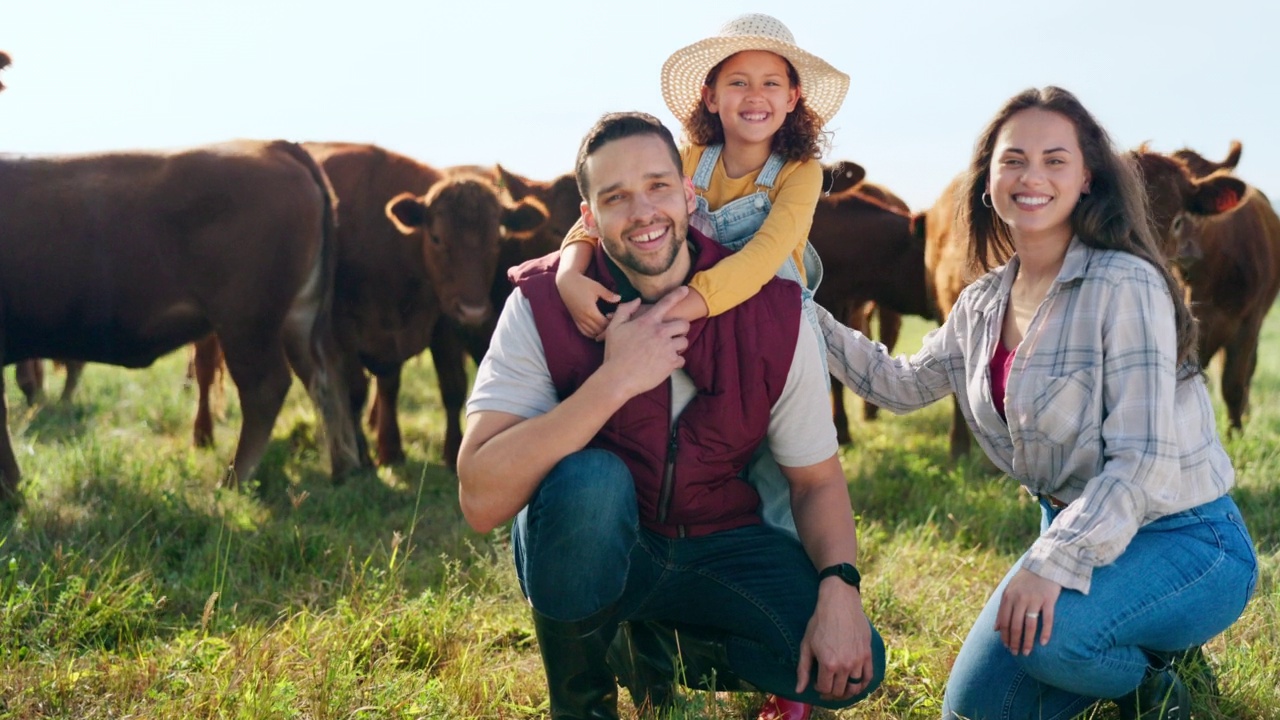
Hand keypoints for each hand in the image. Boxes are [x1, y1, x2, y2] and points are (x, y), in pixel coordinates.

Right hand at [556, 270, 618, 338]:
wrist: (566, 283)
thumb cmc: (582, 283)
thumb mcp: (597, 287)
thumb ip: (608, 295)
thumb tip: (619, 298)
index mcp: (590, 311)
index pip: (604, 324)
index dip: (612, 323)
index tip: (617, 318)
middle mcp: (584, 318)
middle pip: (599, 330)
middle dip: (607, 329)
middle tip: (614, 323)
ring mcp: (579, 320)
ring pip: (591, 333)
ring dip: (600, 332)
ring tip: (606, 326)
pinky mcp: (575, 320)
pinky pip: (583, 332)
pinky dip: (591, 333)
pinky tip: (597, 330)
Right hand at [600, 287, 689, 398]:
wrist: (618, 378)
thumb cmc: (615, 353)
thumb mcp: (614, 328)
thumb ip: (624, 310)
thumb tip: (637, 300)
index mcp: (647, 322)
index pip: (666, 303)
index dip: (677, 295)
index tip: (686, 290)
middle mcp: (660, 332)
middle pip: (684, 325)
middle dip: (681, 329)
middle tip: (673, 335)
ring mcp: (667, 348)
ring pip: (684, 342)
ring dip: (677, 346)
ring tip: (667, 351)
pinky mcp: (670, 363)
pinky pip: (681, 360)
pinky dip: (675, 362)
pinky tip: (664, 364)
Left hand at [796, 581, 873, 700]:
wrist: (839, 603)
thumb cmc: (820, 622)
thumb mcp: (806, 645)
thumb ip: (803, 669)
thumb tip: (799, 690)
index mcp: (828, 664)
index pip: (825, 688)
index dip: (819, 689)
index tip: (816, 683)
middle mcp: (845, 666)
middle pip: (839, 691)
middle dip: (831, 693)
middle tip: (827, 687)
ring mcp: (858, 661)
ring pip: (854, 688)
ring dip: (846, 692)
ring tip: (840, 687)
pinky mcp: (868, 655)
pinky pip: (868, 678)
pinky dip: (862, 685)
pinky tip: (855, 684)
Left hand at [995, 568, 1061, 654]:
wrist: (1044, 564)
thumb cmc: (1025, 580)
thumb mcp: (1009, 591)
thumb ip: (1002, 609)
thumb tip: (996, 629)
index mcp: (1008, 597)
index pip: (1004, 621)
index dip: (1005, 636)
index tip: (1006, 647)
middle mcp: (1020, 599)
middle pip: (1016, 626)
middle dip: (1014, 642)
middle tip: (1016, 653)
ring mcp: (1035, 599)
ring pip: (1030, 625)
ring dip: (1027, 641)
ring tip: (1026, 652)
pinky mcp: (1049, 599)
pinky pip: (1047, 619)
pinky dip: (1045, 632)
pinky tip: (1044, 643)